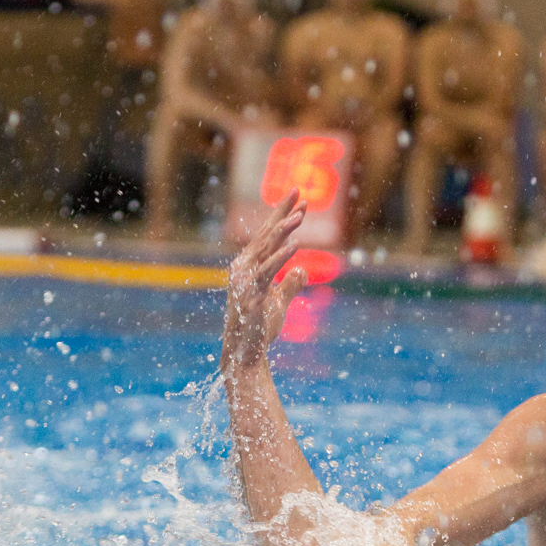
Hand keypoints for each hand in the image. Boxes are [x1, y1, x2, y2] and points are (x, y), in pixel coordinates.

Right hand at [222, 189, 306, 370]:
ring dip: (284, 230)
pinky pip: (267, 271)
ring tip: (301, 215)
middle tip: (299, 192)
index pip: (268, 235)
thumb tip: (302, 271)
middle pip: (267, 234)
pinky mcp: (251, 294)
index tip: (299, 198)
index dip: (283, 215)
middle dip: (284, 212)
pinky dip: (281, 257)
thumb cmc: (260, 327)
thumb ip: (290, 284)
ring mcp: (245, 280)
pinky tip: (295, 244)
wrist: (245, 353)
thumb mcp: (279, 302)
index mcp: (249, 266)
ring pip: (266, 248)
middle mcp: (243, 268)